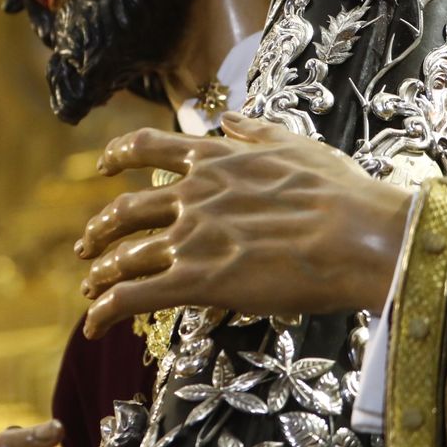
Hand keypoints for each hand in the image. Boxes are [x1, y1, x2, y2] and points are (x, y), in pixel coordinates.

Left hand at [75, 112, 411, 338]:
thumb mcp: (295, 145)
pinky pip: (133, 297)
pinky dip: (105, 312)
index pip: (147, 148)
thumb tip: (229, 119)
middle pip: (126, 210)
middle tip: (87, 245)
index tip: (103, 166)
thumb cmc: (340, 193)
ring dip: (102, 274)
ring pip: (125, 256)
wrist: (359, 236)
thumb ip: (254, 132)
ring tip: (92, 289)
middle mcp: (192, 195)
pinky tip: (92, 326)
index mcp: (213, 160)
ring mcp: (190, 238)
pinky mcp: (195, 281)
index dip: (118, 157)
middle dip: (100, 229)